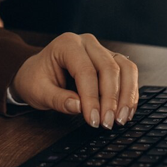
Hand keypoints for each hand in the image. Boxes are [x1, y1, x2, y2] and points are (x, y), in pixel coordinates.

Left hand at [10, 33, 138, 128]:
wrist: (36, 71)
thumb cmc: (36, 79)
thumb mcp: (38, 92)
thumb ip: (58, 99)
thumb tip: (80, 107)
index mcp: (66, 44)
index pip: (85, 71)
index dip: (92, 98)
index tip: (94, 121)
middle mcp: (87, 42)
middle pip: (108, 68)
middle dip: (111, 99)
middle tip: (108, 124)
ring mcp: (101, 49)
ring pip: (125, 68)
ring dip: (126, 96)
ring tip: (120, 120)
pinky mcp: (111, 60)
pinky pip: (128, 73)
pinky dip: (130, 93)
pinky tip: (126, 111)